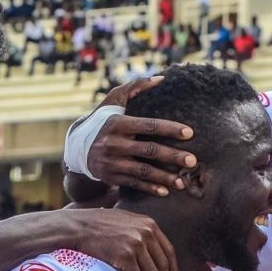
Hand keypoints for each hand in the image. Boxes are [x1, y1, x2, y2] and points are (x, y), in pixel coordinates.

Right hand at [69, 208, 178, 270]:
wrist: (79, 226)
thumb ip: (141, 229)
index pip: (168, 250)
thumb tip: (152, 248)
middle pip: (162, 264)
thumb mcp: (126, 219)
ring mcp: (136, 245)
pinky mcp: (125, 256)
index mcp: (149, 224)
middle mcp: (146, 233)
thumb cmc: (99, 224)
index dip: (173, 268)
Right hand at [87, 77, 196, 195]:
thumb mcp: (114, 100)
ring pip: (143, 171)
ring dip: (164, 177)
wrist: (78, 146)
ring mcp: (112, 162)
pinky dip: (150, 188)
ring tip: (182, 182)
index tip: (189, 133)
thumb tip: (161, 79)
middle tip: (193, 161)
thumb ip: (136, 87)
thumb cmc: (103, 119)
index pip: (148, 125)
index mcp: (118, 123)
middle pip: (149, 150)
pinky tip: (165, 191)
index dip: (170, 129)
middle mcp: (114, 143)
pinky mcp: (111, 176)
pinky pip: (134, 184)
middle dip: (173, 156)